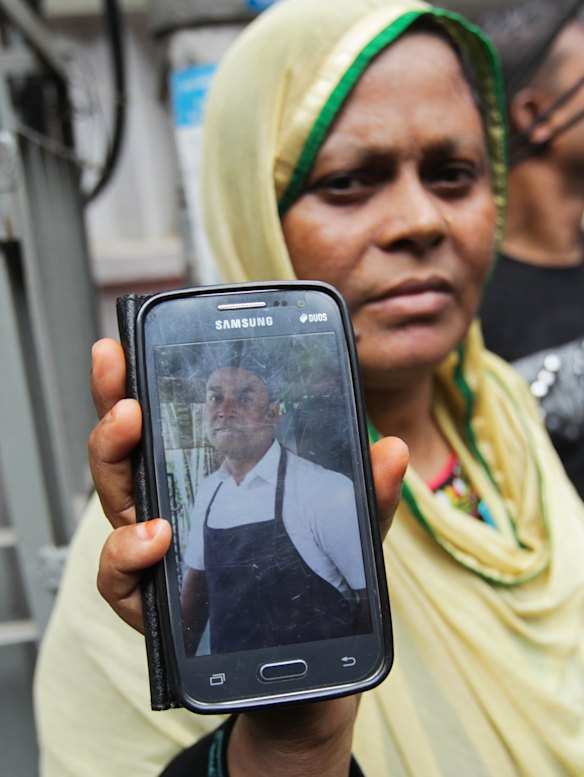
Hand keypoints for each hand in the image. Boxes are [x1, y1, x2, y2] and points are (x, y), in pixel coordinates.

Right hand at [90, 336, 407, 775]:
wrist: (302, 670)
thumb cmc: (313, 590)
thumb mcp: (347, 535)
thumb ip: (368, 494)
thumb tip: (393, 450)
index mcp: (208, 480)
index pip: (167, 422)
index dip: (139, 381)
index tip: (128, 340)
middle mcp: (171, 509)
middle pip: (126, 450)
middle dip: (114, 402)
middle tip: (123, 372)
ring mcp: (158, 555)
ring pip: (113, 501)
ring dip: (116, 458)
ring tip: (133, 428)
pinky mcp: (153, 603)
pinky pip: (121, 576)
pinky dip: (127, 551)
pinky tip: (153, 536)